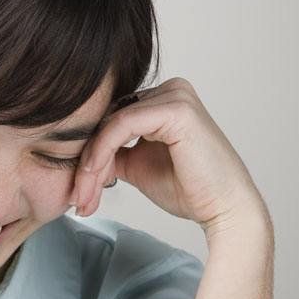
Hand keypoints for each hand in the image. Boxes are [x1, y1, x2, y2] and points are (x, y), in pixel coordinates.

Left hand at [71, 77, 268, 238]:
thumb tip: (79, 153)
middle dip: (87, 162)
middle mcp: (170, 90)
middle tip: (78, 198)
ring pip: (111, 124)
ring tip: (84, 195)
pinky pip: (122, 125)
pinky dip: (102, 151)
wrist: (222, 209)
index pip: (111, 118)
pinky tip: (93, 175)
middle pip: (108, 120)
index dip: (89, 153)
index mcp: (163, 99)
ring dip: (91, 162)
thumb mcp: (136, 165)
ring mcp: (175, 95)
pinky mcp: (176, 108)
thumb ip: (111, 152)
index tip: (77, 190)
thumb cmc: (189, 189)